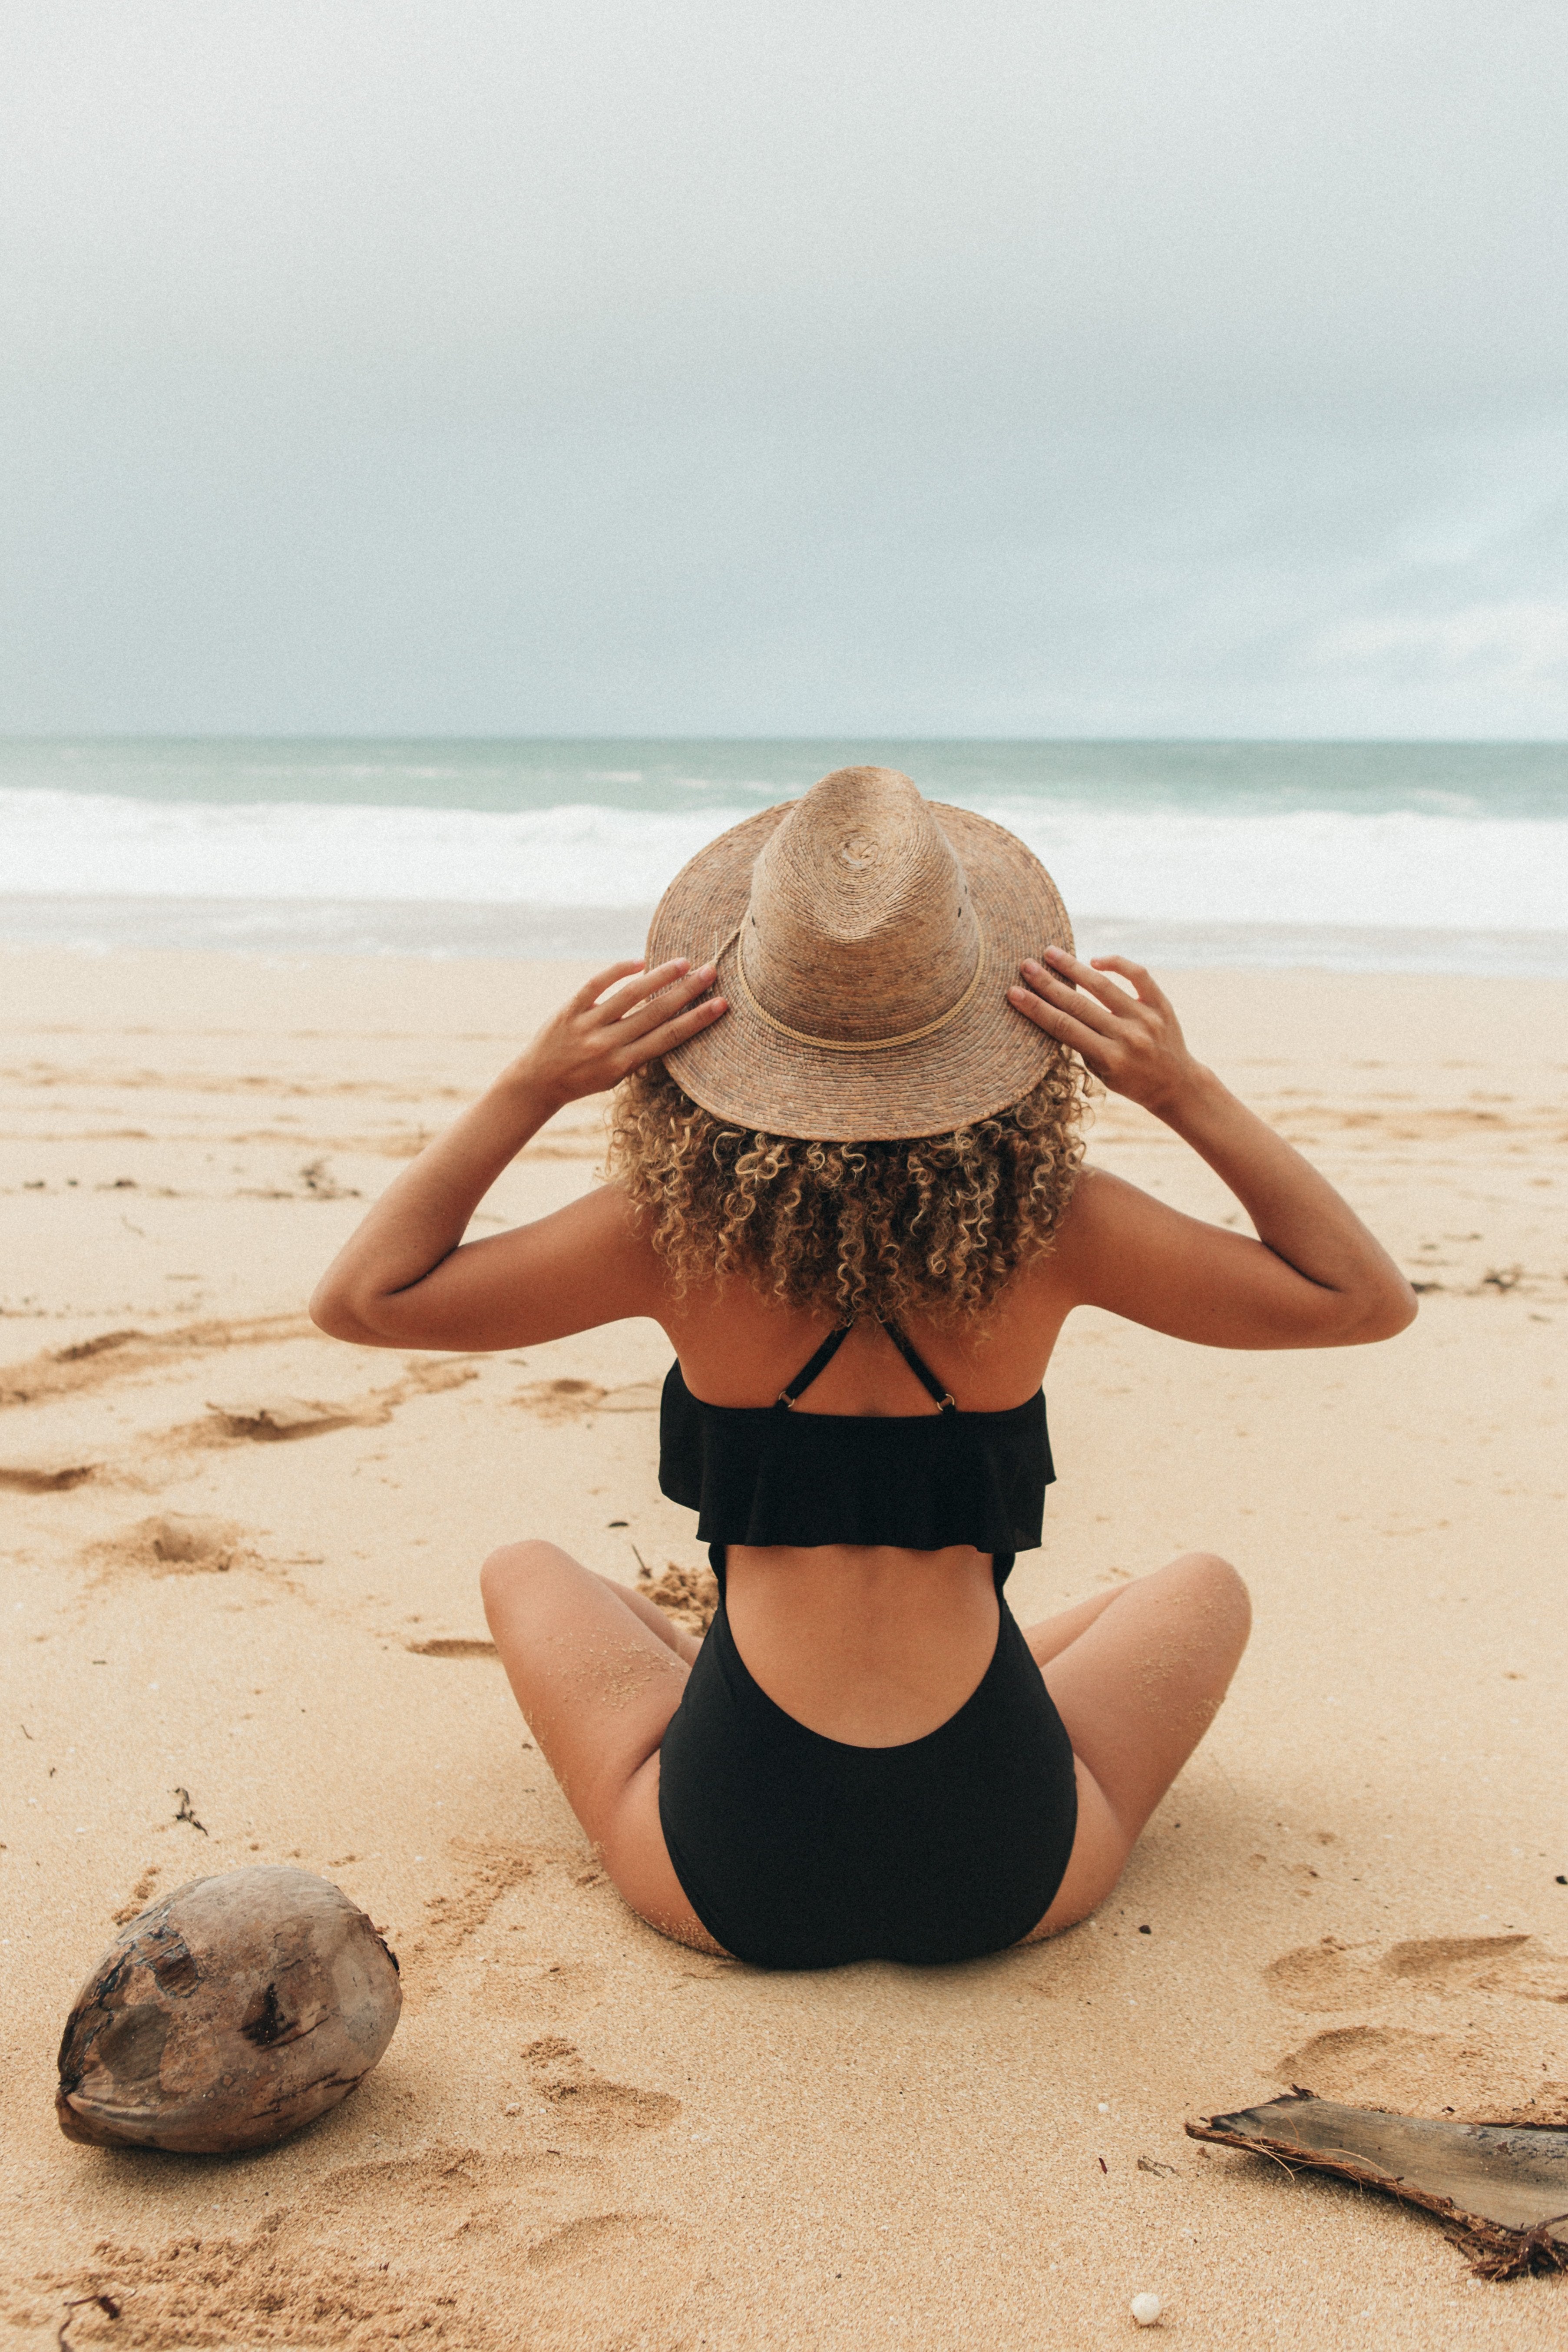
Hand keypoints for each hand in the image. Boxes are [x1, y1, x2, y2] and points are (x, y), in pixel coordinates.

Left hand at [511, 958, 726, 1111]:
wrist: (537, 1083)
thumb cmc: (583, 1079)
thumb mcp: (615, 1076)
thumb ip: (639, 1052)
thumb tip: (669, 1022)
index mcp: (623, 1064)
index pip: (668, 1037)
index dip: (697, 1020)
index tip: (721, 1004)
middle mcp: (607, 1044)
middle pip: (655, 1012)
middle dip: (686, 991)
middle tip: (711, 972)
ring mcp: (587, 1025)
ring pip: (630, 995)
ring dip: (660, 976)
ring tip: (684, 963)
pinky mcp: (569, 1009)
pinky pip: (597, 984)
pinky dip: (619, 971)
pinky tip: (640, 962)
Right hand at [1008, 948, 1200, 1117]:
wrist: (1177, 1085)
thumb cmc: (1131, 1081)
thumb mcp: (1101, 1074)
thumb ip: (1083, 1046)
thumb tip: (1056, 1010)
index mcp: (1109, 1058)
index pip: (1064, 1028)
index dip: (1036, 1009)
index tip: (1014, 992)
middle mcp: (1127, 1037)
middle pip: (1078, 1004)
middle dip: (1047, 984)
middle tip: (1025, 965)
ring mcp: (1146, 1018)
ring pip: (1103, 985)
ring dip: (1073, 967)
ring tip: (1051, 952)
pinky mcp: (1161, 1005)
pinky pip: (1138, 975)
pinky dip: (1117, 963)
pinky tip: (1095, 960)